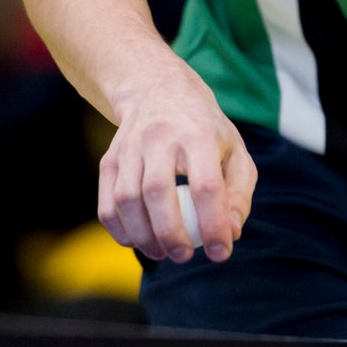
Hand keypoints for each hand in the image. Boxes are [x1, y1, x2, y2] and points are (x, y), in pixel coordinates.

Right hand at [101, 61, 254, 263]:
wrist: (159, 91)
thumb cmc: (205, 130)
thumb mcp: (235, 151)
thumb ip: (239, 193)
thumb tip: (231, 232)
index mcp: (199, 135)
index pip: (205, 186)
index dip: (213, 224)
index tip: (220, 252)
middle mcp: (160, 138)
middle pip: (157, 193)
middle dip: (171, 234)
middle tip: (184, 256)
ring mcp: (129, 148)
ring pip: (127, 200)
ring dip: (144, 237)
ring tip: (163, 253)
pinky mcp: (109, 160)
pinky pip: (107, 204)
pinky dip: (120, 230)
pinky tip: (139, 241)